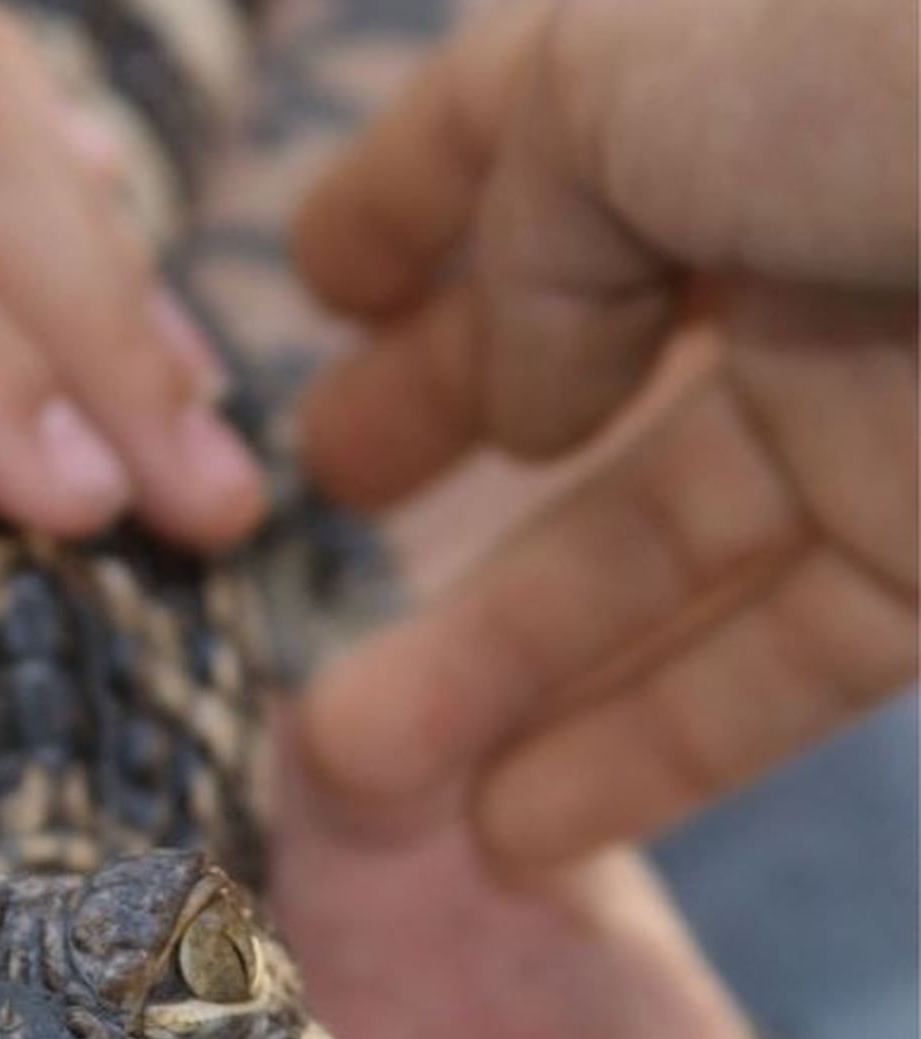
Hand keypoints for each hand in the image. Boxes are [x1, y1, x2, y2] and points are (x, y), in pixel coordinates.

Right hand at [290, 0, 917, 869]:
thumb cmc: (917, 64)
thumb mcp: (634, 78)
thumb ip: (524, 231)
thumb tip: (523, 398)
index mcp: (720, 62)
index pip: (529, 133)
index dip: (408, 201)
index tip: (317, 284)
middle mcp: (794, 220)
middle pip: (577, 349)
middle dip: (441, 420)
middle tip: (332, 489)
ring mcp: (886, 395)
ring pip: (655, 540)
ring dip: (497, 658)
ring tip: (355, 755)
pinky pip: (780, 660)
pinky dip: (648, 750)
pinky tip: (516, 824)